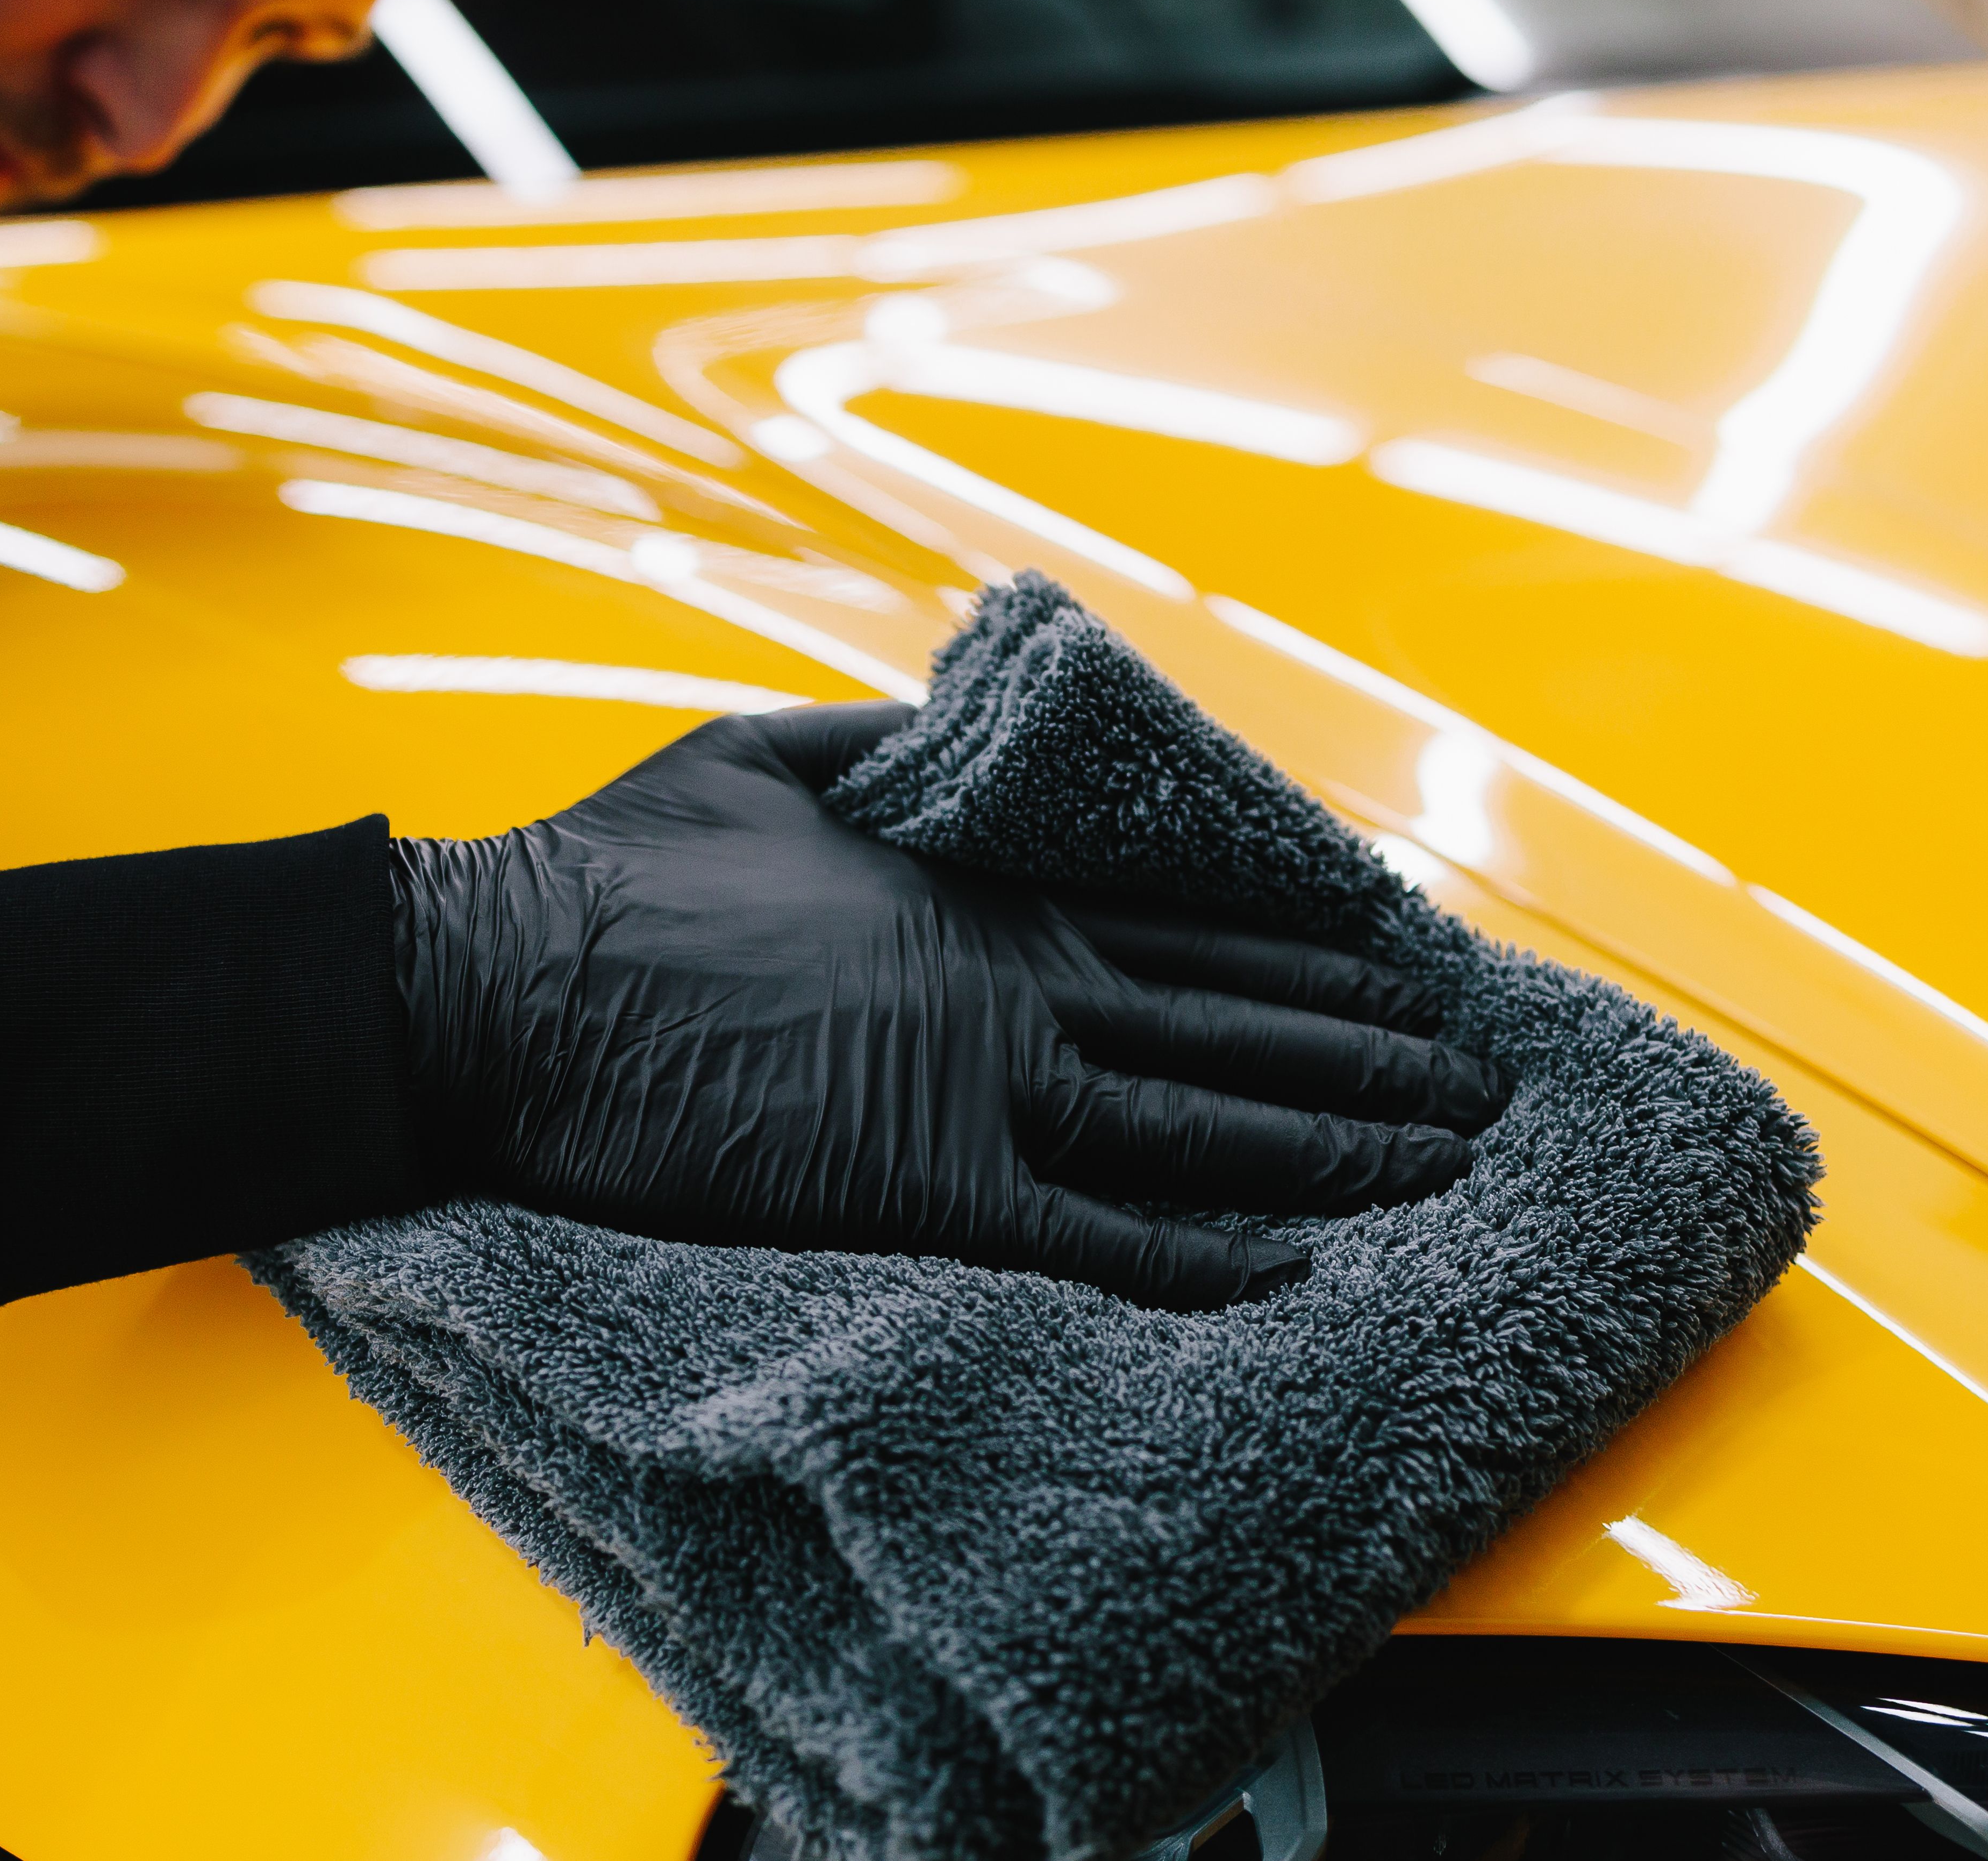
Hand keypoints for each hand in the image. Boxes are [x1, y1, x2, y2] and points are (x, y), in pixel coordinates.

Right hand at [390, 703, 1510, 1309]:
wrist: (510, 980)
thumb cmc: (617, 869)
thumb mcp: (758, 752)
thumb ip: (881, 744)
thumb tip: (959, 718)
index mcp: (977, 887)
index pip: (1186, 926)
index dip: (1307, 957)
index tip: (1399, 974)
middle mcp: (1008, 982)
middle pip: (1230, 1029)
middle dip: (1367, 1060)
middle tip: (1477, 1090)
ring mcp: (973, 1084)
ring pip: (1196, 1124)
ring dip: (1330, 1148)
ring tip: (1437, 1168)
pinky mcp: (915, 1182)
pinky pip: (1090, 1231)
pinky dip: (1194, 1255)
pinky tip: (1287, 1269)